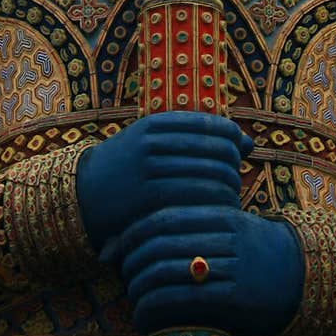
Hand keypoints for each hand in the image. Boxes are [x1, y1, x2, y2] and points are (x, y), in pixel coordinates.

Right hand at [76, 111, 251, 253]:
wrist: (86, 194)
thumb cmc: (131, 166)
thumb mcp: (157, 142)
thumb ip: (200, 139)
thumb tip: (249, 142)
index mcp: (157, 123)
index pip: (215, 126)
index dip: (233, 140)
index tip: (235, 154)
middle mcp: (154, 142)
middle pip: (218, 152)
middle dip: (233, 168)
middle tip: (233, 181)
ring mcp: (151, 171)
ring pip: (212, 177)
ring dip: (229, 190)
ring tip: (228, 199)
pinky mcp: (150, 199)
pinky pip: (197, 200)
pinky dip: (214, 206)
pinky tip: (216, 212)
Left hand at [114, 204, 303, 335]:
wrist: (298, 275)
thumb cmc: (248, 250)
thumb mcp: (224, 226)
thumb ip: (186, 226)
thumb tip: (129, 235)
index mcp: (220, 211)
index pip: (163, 216)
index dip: (132, 233)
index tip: (116, 250)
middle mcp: (224, 235)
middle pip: (161, 244)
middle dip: (132, 263)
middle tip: (122, 277)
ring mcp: (232, 264)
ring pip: (168, 271)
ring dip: (139, 290)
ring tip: (132, 301)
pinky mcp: (235, 296)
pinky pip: (183, 300)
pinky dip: (155, 310)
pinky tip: (144, 319)